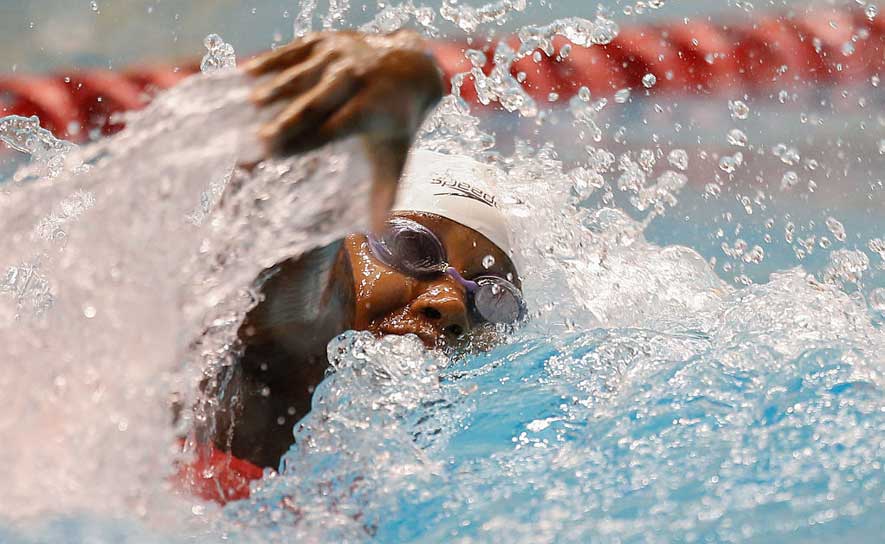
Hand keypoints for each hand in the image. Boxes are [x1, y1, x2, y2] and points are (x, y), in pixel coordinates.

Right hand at [244, 30, 444, 229]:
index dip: (301, 144)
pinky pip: (295, 51)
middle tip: (256, 139)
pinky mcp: (326, 40)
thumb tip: (377, 234)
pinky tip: (247, 73)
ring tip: (251, 104)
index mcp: (369, 110)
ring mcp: (339, 56)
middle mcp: (355, 81)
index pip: (330, 131)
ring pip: (303, 74)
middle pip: (315, 103)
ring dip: (276, 88)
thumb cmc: (396, 119)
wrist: (410, 64)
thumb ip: (385, 192)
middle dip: (286, 121)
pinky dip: (272, 61)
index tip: (273, 158)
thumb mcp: (395, 154)